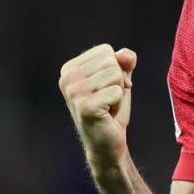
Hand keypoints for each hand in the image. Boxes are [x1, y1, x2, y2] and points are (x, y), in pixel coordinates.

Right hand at [58, 44, 137, 169]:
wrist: (107, 142)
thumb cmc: (111, 109)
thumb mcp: (119, 79)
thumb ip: (124, 61)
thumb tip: (126, 56)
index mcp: (70, 68)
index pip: (106, 51)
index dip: (115, 69)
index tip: (106, 88)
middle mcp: (66, 78)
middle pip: (111, 62)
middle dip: (118, 81)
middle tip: (108, 99)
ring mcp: (73, 92)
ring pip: (116, 75)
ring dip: (118, 93)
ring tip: (107, 106)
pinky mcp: (85, 106)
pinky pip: (117, 91)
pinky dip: (118, 103)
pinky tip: (107, 114)